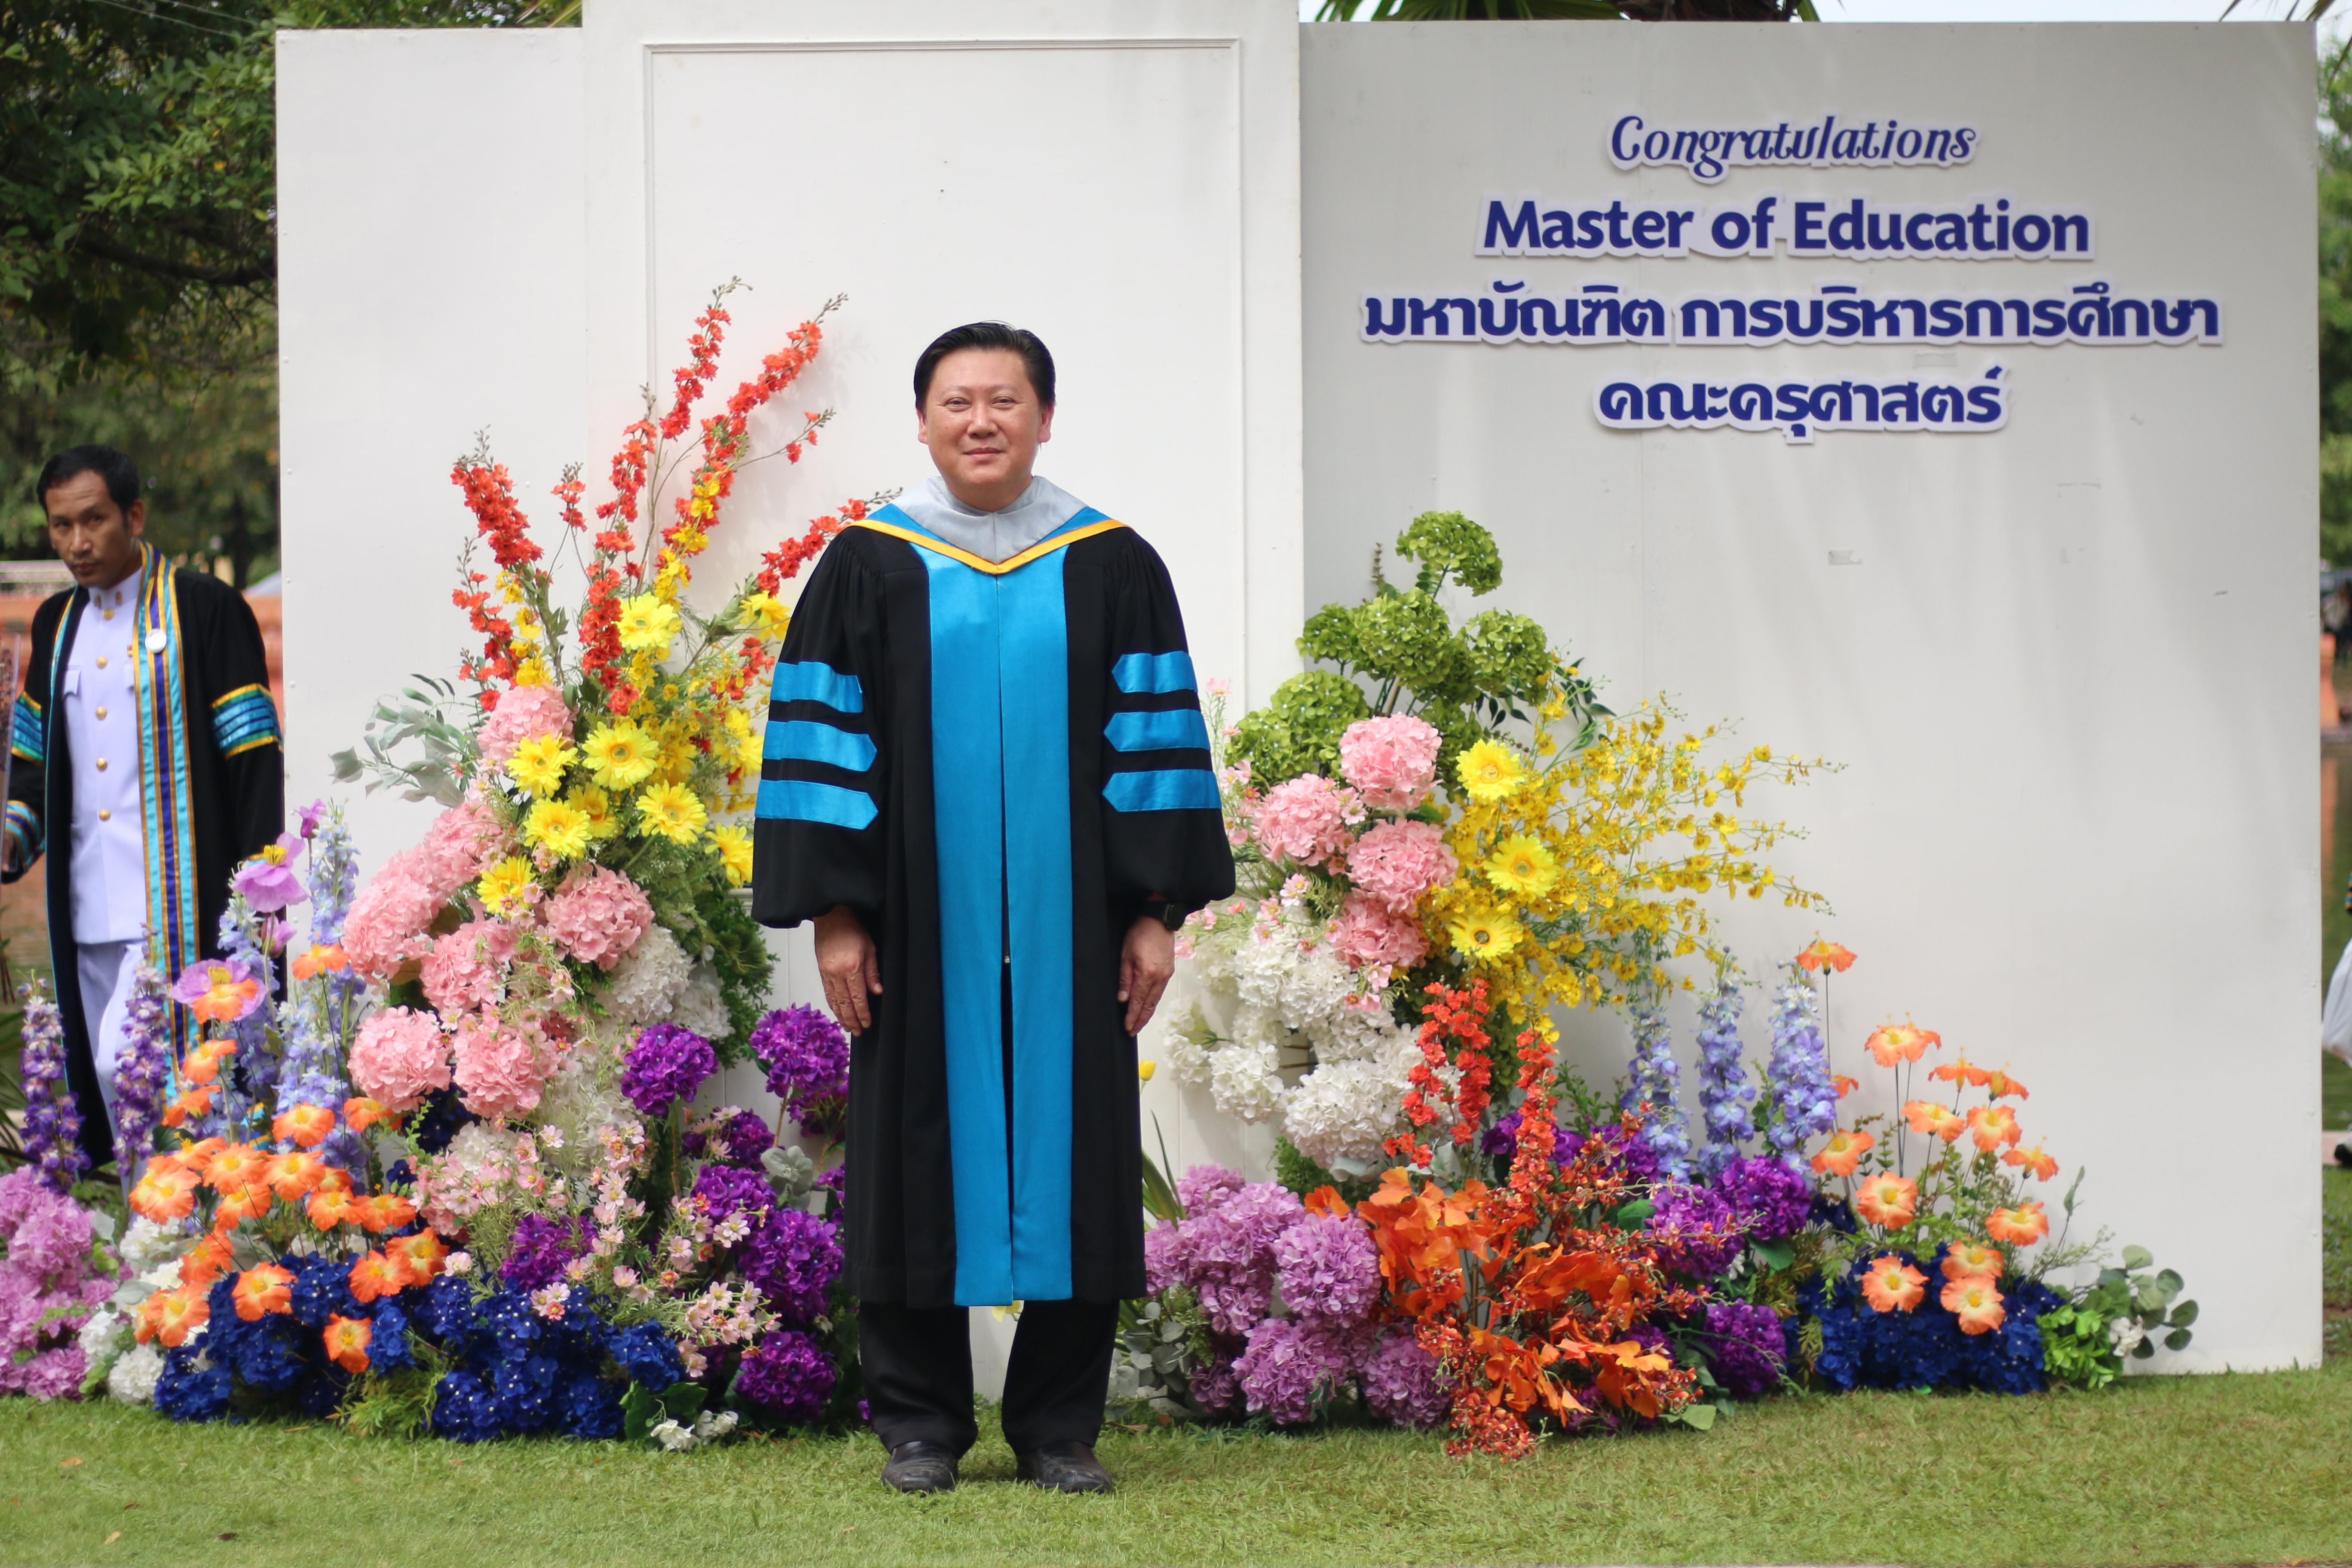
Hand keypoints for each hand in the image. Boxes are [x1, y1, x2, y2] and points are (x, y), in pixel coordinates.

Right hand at [814, 905, 881, 1033]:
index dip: (863, 1013)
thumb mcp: (870, 948)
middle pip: (844, 1003)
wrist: (831, 918)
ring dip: (841, 1016)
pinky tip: (837, 1012)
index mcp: (851, 968)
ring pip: (834, 1000)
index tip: (867, 1024)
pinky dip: (832, 1005)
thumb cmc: (852, 929)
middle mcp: (836, 974)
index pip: (858, 997)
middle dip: (851, 1020)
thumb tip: (877, 992)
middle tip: (857, 1032)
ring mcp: (827, 973)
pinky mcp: (821, 971)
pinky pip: (827, 993)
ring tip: (847, 1027)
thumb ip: (872, 971)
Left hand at [1118, 916, 1174, 1035]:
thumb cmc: (1139, 934)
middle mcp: (1159, 977)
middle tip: (1132, 1031)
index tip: (1127, 1027)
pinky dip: (1153, 1002)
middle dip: (1140, 1020)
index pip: (1138, 1001)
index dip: (1132, 1016)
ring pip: (1156, 1000)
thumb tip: (1123, 999)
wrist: (1159, 920)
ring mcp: (1166, 975)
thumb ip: (1125, 979)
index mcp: (1147, 974)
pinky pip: (1160, 992)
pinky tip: (1148, 1006)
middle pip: (1149, 1005)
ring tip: (1139, 1023)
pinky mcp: (1169, 971)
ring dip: (1147, 1013)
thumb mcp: (1125, 955)